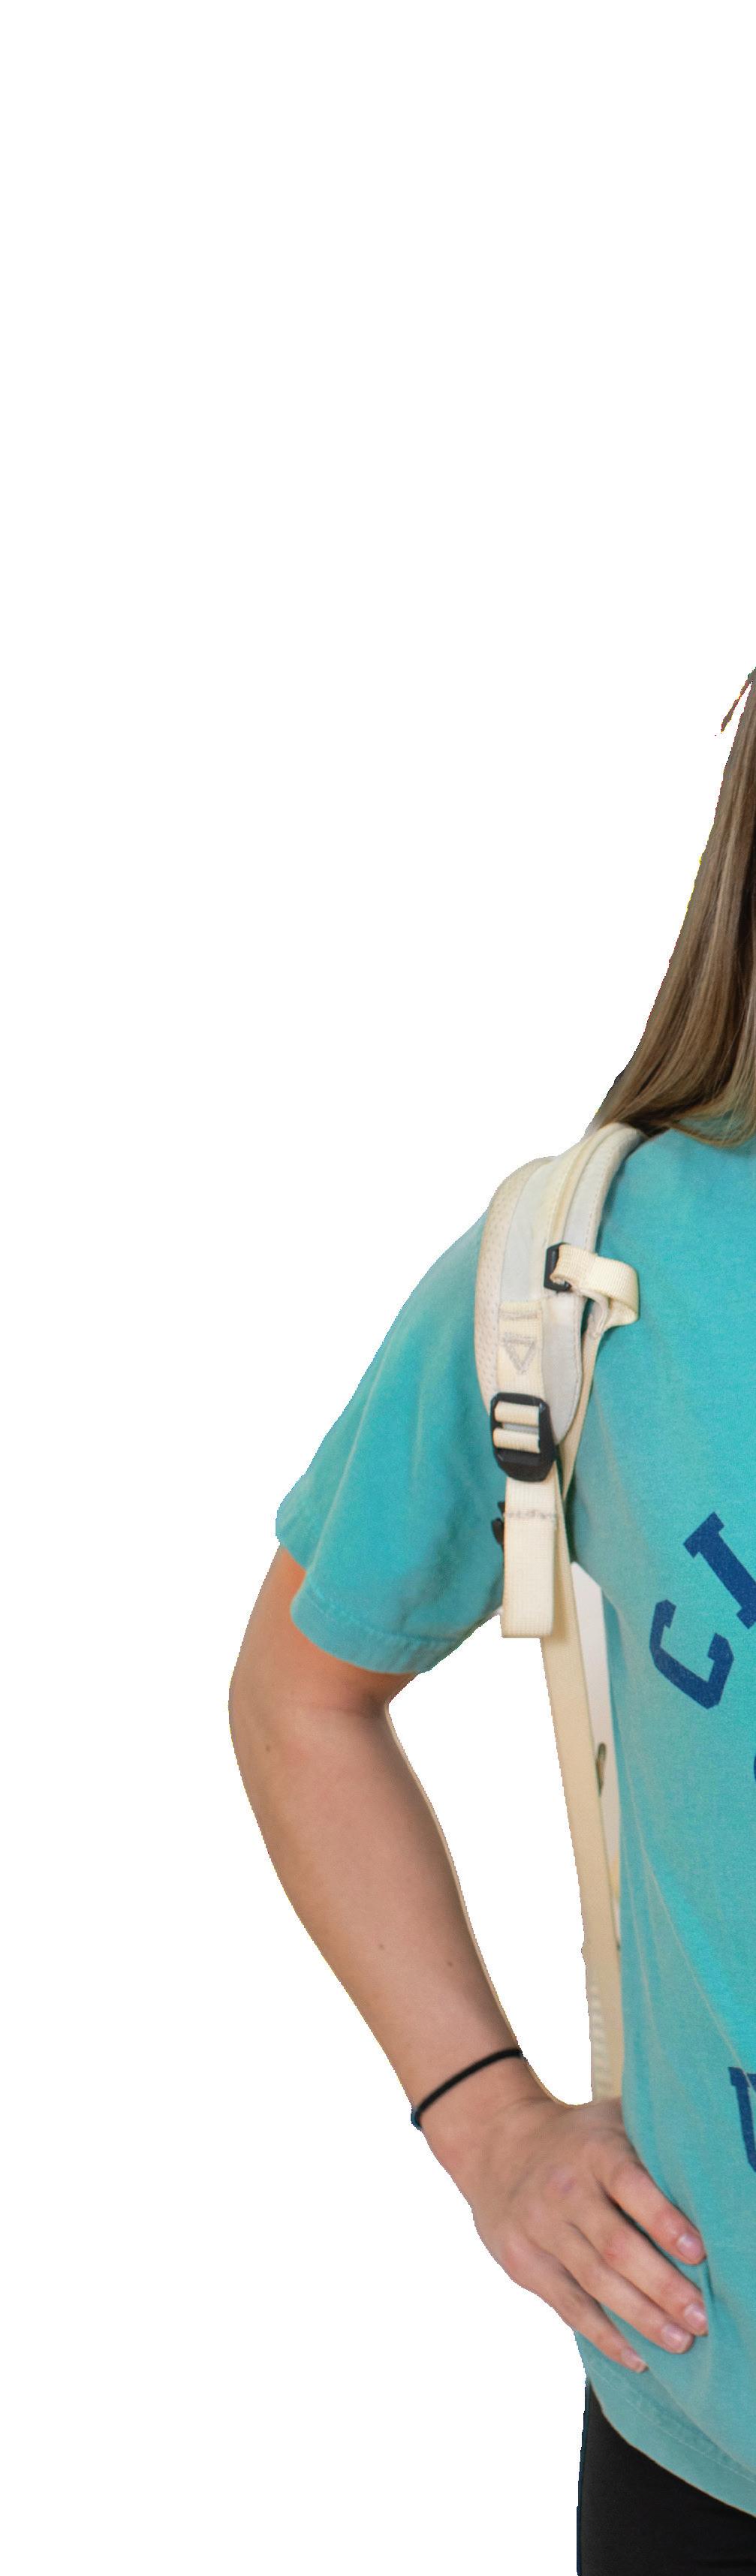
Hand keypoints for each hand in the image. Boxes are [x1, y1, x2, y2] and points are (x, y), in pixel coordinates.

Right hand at [440, 2083, 708, 2373]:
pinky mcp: (524, 2262)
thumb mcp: (612, 2122)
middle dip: (662, 2286)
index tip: (700, 2254)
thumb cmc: (580, 2140)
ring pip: (595, 2282)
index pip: (630, 2185)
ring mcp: (540, 2228)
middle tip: (702, 2317)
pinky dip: (605, 2336)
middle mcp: (564, 2189)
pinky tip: (638, 2357)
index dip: (664, 2220)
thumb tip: (719, 2167)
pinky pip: (569, 2306)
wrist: (498, 2145)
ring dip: (641, 2317)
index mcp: (593, 2151)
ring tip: (681, 2342)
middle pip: (615, 2246)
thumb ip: (654, 2142)